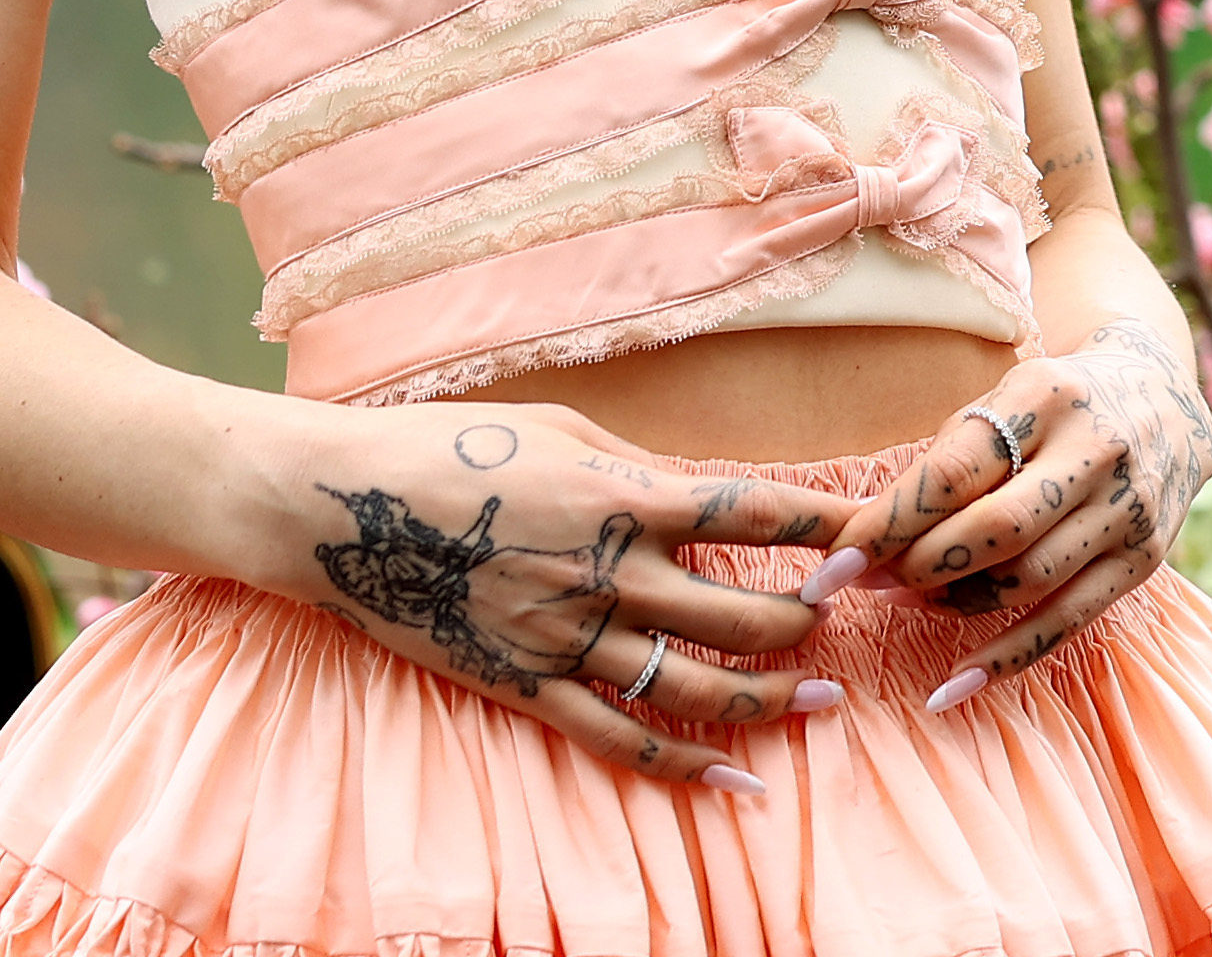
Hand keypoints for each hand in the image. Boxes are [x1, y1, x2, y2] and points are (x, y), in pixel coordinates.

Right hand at [271, 401, 857, 789]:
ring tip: (823, 701)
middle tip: (849, 619)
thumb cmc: (449, 447)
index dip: (823, 530)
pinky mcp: (527, 686)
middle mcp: (607, 574)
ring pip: (696, 688)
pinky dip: (686, 766)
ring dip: (772, 699)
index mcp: (622, 495)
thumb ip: (640, 467)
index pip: (752, 514)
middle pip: (743, 614)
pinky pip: (619, 739)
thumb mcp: (560, 429)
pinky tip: (738, 781)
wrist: (337, 509)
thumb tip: (709, 493)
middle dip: (811, 621)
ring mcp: (566, 639)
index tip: (874, 538)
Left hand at [828, 319, 1211, 703]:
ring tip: (913, 602)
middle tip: (870, 584)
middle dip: (919, 567)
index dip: (887, 522)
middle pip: (993, 531)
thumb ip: (947, 460)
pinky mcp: (1144, 561)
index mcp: (1047, 397)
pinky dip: (1005, 659)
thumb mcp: (1005, 401)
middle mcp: (1096, 450)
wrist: (1165, 401)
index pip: (953, 471)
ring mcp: (1127, 510)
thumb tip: (864, 534)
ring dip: (954, 604)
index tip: (834, 562)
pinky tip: (951, 686)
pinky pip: (1067, 624)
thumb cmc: (1055, 406)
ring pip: (1027, 580)